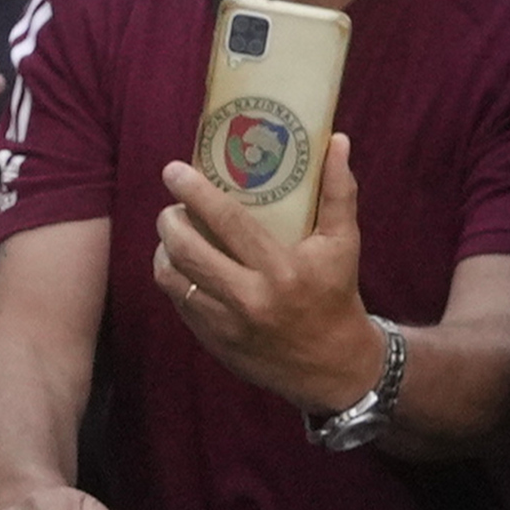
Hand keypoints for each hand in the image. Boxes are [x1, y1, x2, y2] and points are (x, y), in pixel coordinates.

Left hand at [151, 135, 379, 417]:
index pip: (227, 222)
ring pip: (173, 279)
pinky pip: (179, 303)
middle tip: (172, 207)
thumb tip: (337, 141)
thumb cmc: (337, 296)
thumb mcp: (344, 245)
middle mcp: (251, 300)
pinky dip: (175, 279)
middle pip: (187, 251)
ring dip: (164, 251)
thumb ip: (339, 193)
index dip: (195, 192)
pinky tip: (182, 266)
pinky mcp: (214, 343)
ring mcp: (228, 325)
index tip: (174, 170)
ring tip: (173, 235)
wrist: (334, 368)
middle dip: (170, 221)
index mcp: (282, 271)